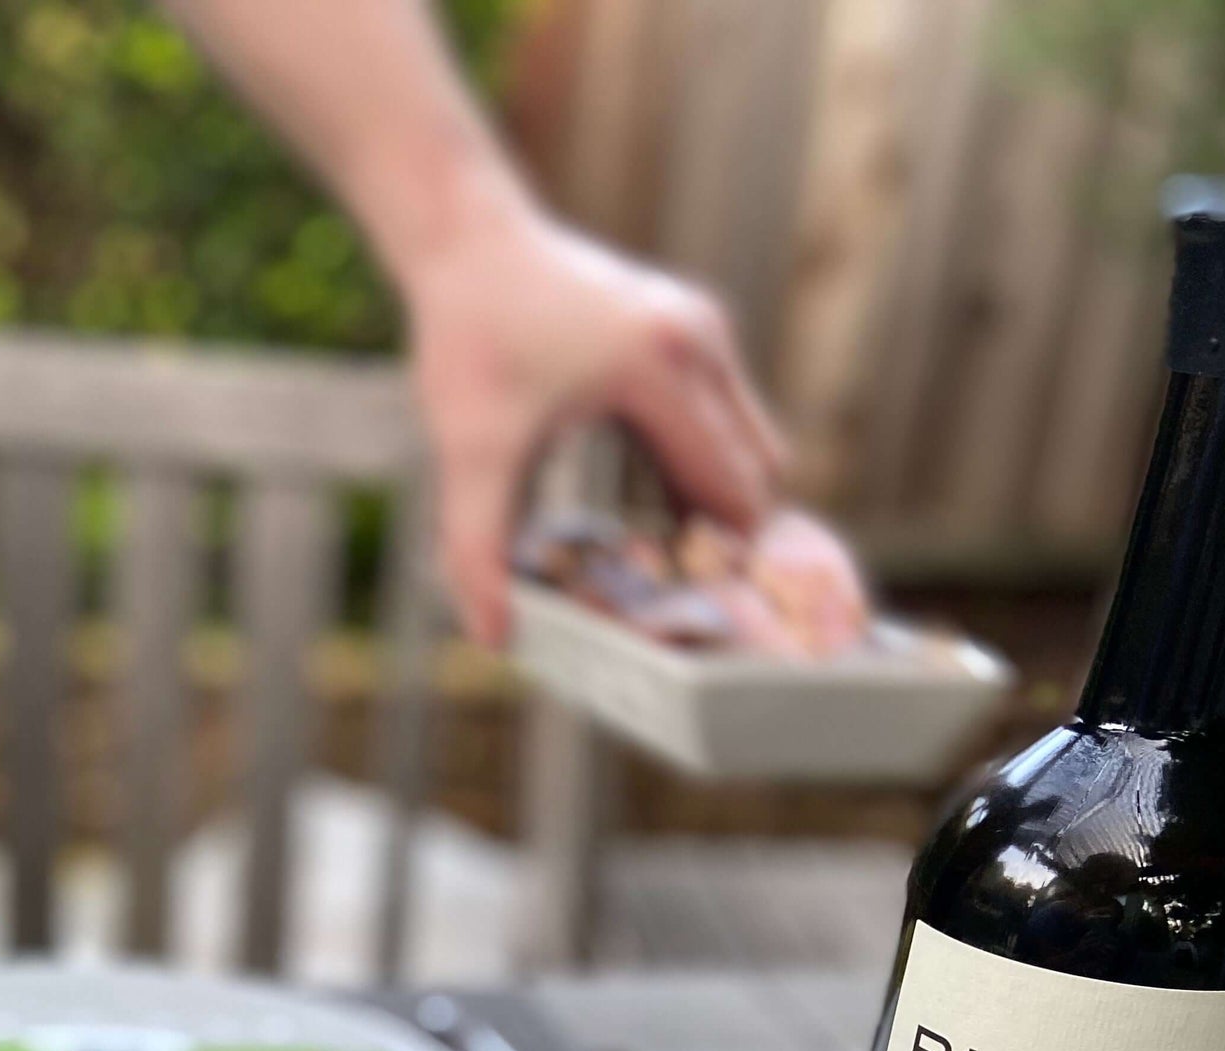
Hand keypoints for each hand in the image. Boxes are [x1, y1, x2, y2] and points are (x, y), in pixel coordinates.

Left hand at [404, 204, 788, 644]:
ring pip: (745, 439)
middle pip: (757, 466)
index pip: (731, 485)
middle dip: (727, 530)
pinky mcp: (689, 324)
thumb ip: (478, 549)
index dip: (723, 553)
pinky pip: (721, 412)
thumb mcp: (469, 453)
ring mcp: (701, 326)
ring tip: (663, 553)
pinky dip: (699, 461)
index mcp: (661, 368)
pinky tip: (648, 502)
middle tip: (680, 587)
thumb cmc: (471, 337)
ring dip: (714, 497)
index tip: (701, 606)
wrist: (467, 238)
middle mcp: (698, 341)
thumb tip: (494, 638)